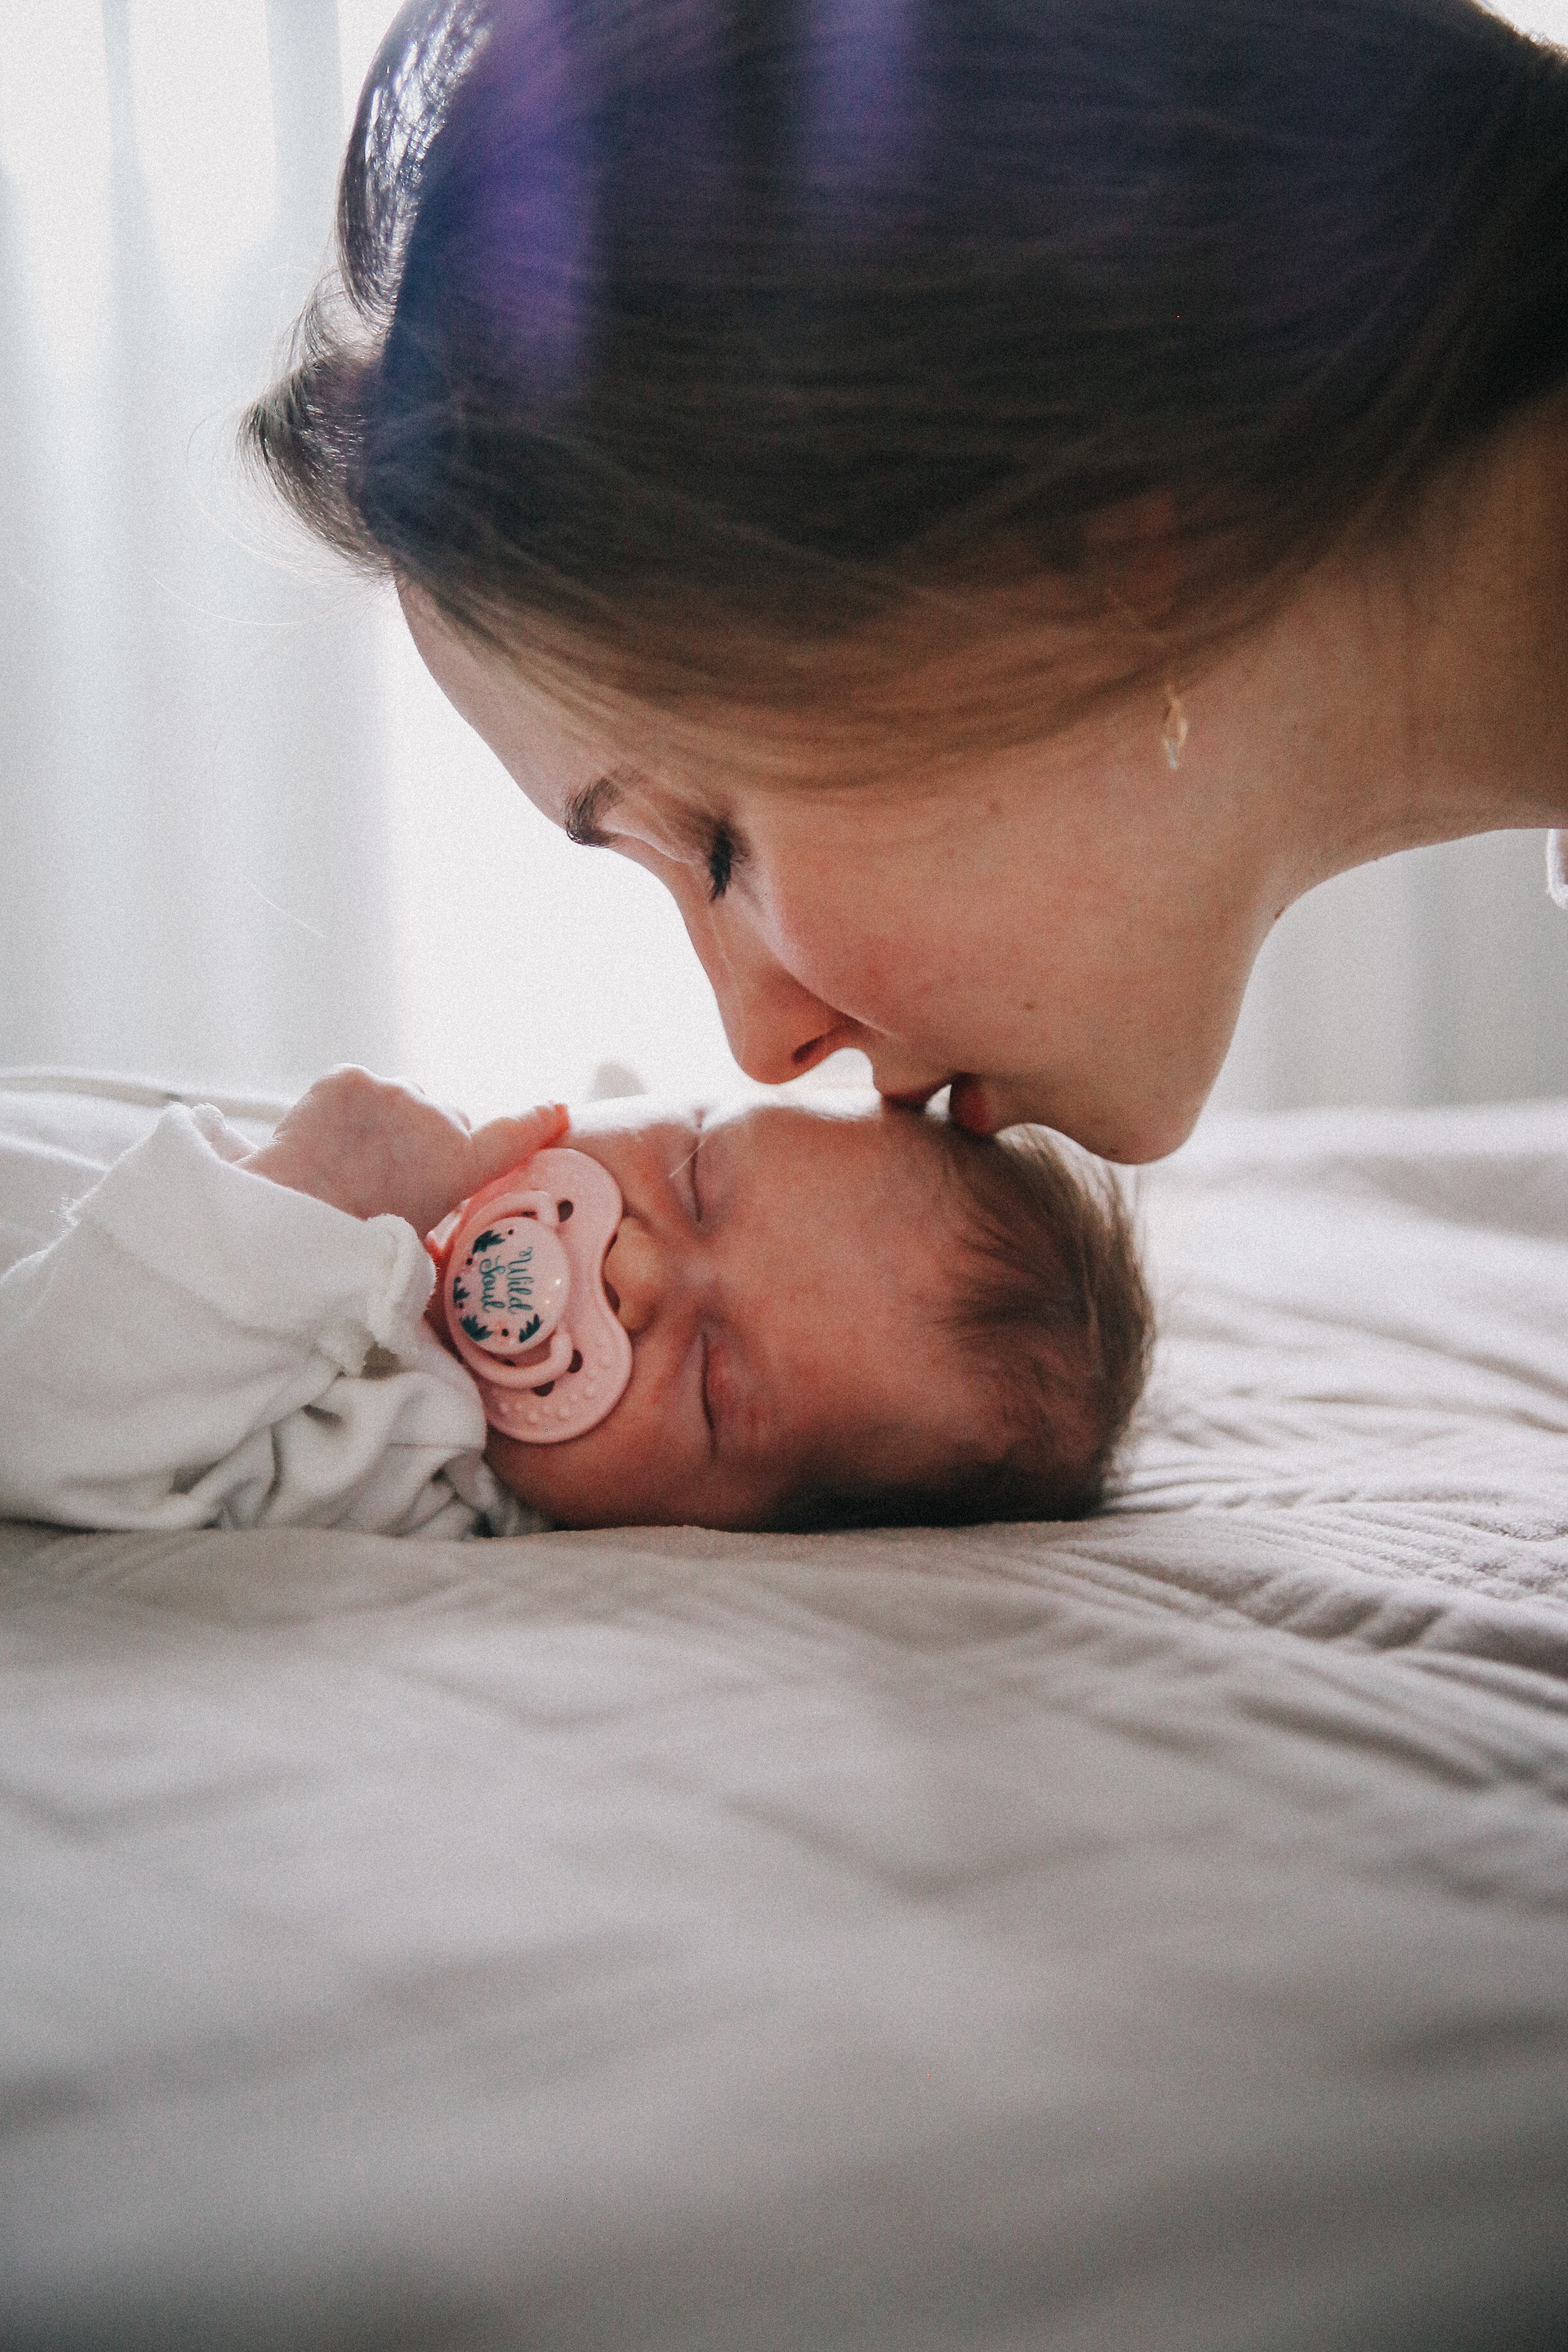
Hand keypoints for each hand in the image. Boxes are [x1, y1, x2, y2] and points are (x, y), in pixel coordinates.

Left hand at [242, 1067, 568, 1237]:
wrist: (288, 1213)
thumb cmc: (352, 1244)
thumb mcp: (412, 1248)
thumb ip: (439, 1236)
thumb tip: (440, 1250)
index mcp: (457, 1164)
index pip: (513, 1135)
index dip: (537, 1121)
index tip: (556, 1109)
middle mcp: (435, 1119)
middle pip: (446, 1119)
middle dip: (428, 1138)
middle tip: (391, 1175)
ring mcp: (391, 1092)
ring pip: (400, 1099)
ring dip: (386, 1120)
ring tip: (350, 1159)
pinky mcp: (349, 1077)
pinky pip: (357, 1087)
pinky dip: (346, 1107)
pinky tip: (325, 1138)